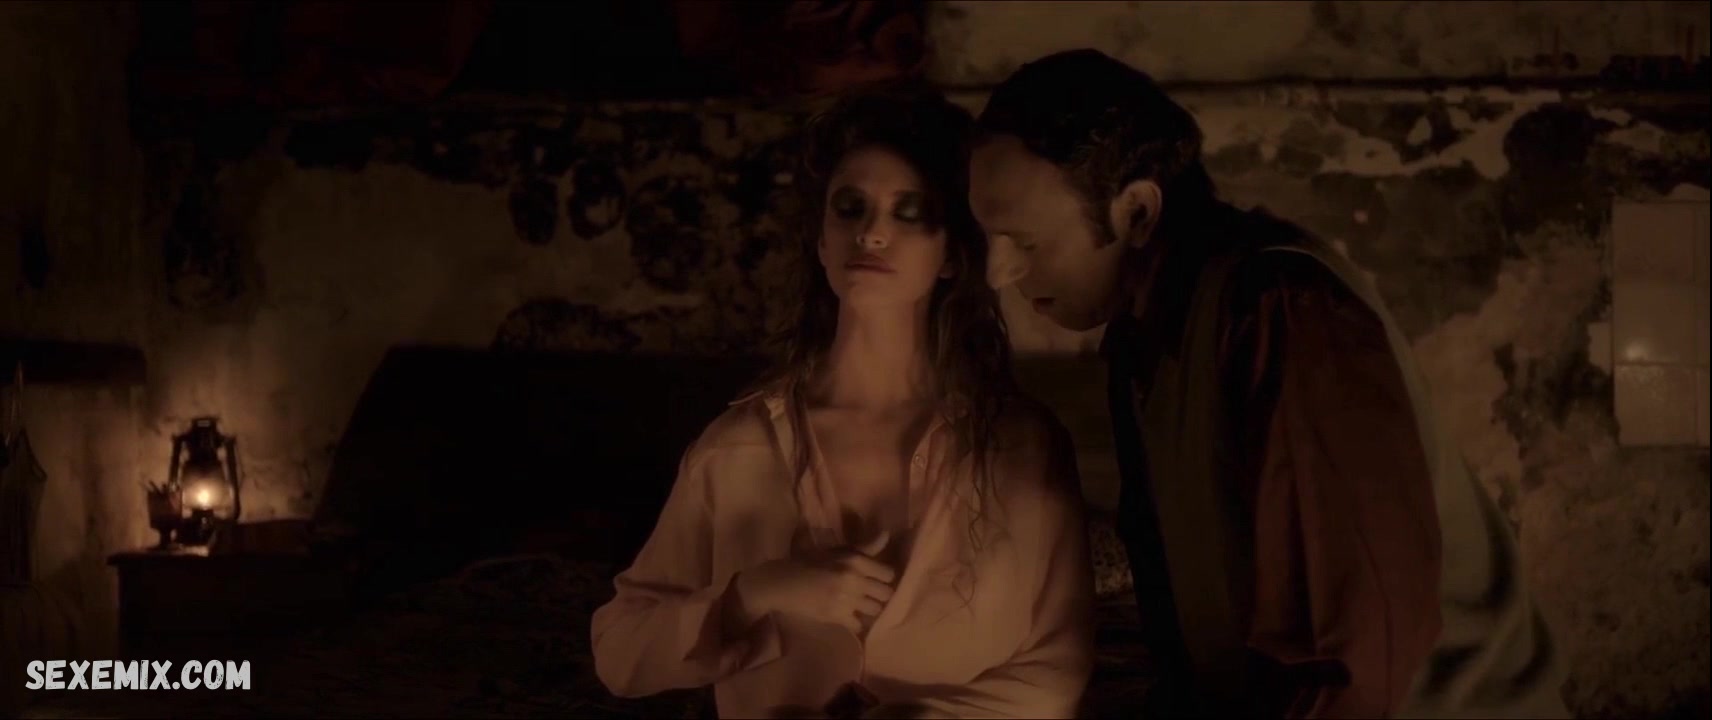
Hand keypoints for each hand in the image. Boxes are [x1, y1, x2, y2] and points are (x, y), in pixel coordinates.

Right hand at [734, 532, 896, 633]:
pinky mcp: (836, 617)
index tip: (875, 579)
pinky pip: (859, 625)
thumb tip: (886, 535)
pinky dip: (855, 622)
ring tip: (859, 605)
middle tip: (869, 594)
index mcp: (854, 560)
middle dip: (879, 594)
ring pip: (876, 610)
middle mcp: (854, 579)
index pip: (888, 574)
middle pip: (886, 593)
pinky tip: (847, 616)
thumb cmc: (808, 563)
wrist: (781, 583)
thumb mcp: (836, 551)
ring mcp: (846, 600)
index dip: (883, 578)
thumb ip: (864, 548)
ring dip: (869, 609)